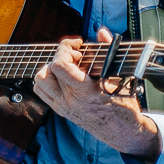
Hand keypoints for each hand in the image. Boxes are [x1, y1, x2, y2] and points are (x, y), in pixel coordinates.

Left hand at [33, 28, 160, 159]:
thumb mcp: (120, 77)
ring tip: (67, 65)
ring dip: (50, 69)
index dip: (65, 50)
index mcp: (85, 92)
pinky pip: (43, 92)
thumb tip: (101, 32)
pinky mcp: (61, 111)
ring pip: (39, 83)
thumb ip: (107, 51)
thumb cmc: (124, 105)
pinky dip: (48, 81)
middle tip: (74, 56)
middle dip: (58, 57)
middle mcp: (69, 101)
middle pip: (45, 72)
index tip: (78, 47)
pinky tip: (64, 76)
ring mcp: (63, 107)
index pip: (59, 66)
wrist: (123, 132)